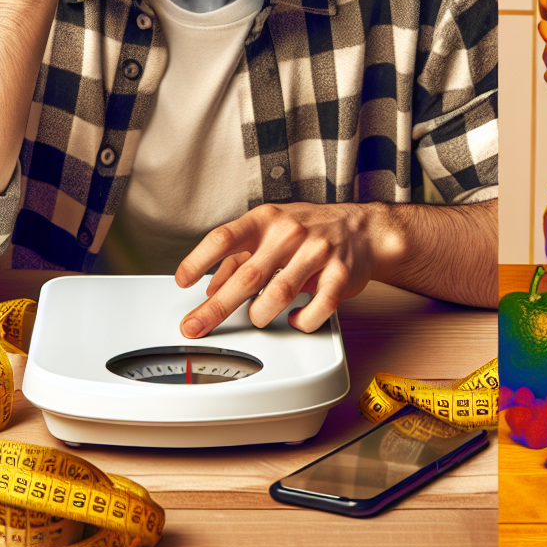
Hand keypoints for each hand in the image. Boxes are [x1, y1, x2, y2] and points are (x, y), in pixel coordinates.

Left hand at [175, 201, 386, 336]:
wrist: (363, 229)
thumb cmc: (311, 230)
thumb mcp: (271, 230)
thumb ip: (240, 255)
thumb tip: (210, 287)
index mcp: (268, 220)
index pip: (225, 238)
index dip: (199, 260)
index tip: (183, 281)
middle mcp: (291, 233)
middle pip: (247, 276)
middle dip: (216, 307)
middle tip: (196, 326)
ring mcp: (318, 252)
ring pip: (278, 295)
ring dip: (260, 315)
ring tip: (257, 318)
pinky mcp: (340, 275)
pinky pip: (316, 308)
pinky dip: (301, 321)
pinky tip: (296, 319)